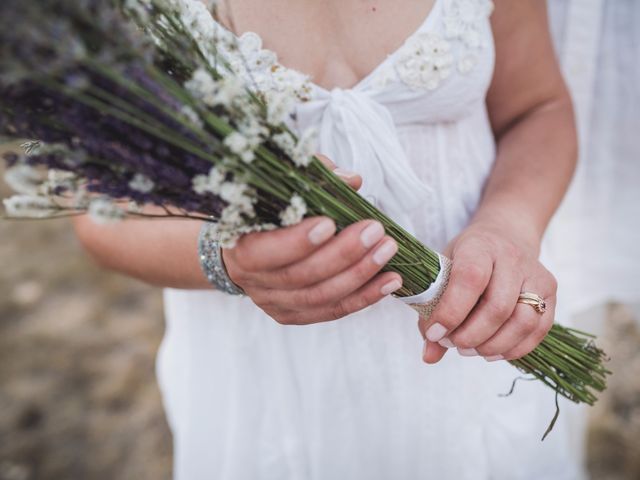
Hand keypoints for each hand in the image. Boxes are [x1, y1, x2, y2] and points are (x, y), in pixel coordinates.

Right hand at [222, 155, 402, 324]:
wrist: (244, 246)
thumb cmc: (268, 210)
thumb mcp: (281, 186)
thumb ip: (313, 177)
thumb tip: (352, 180)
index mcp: (240, 246)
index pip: (262, 252)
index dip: (296, 242)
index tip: (329, 223)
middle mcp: (253, 281)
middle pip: (300, 276)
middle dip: (343, 254)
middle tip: (374, 231)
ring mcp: (274, 302)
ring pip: (320, 297)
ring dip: (360, 274)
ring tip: (388, 251)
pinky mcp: (294, 314)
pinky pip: (333, 310)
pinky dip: (365, 296)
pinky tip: (390, 281)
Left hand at [418, 220, 556, 363]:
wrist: (506, 235)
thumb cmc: (467, 257)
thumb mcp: (442, 270)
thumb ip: (431, 312)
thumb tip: (429, 356)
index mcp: (480, 246)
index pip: (470, 279)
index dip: (451, 311)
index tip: (435, 333)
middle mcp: (512, 258)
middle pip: (498, 307)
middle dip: (471, 335)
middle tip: (451, 343)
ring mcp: (536, 275)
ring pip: (523, 322)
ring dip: (493, 346)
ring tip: (469, 349)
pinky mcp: (550, 293)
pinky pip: (538, 331)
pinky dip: (513, 349)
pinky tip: (491, 352)